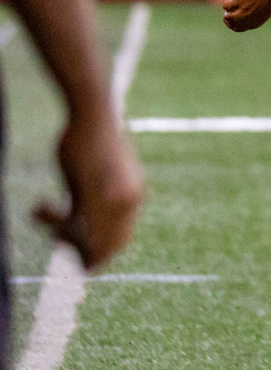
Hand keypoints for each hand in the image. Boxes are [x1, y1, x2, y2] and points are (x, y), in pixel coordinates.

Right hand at [34, 109, 142, 270]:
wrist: (94, 115)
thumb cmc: (94, 138)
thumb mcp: (104, 172)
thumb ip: (100, 196)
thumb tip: (82, 218)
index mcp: (134, 196)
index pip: (120, 240)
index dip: (101, 253)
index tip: (78, 254)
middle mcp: (127, 202)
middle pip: (107, 246)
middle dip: (81, 251)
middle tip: (55, 239)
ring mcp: (110, 198)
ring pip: (86, 238)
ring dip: (61, 235)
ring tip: (41, 217)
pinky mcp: (91, 191)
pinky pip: (70, 223)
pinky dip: (52, 222)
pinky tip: (37, 210)